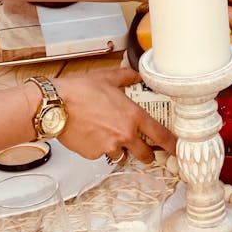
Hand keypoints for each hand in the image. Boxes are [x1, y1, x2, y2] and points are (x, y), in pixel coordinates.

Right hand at [54, 68, 175, 163]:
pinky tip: (92, 137)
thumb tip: (136, 75)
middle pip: (145, 154)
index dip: (171, 145)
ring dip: (120, 151)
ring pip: (121, 156)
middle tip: (144, 151)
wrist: (55, 105)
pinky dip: (99, 149)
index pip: (160, 135)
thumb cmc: (79, 91)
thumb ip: (126, 77)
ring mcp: (109, 146)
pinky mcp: (93, 154)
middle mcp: (125, 134)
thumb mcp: (107, 78)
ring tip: (110, 138)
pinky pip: (101, 155)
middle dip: (146, 154)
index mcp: (133, 116)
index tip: (176, 150)